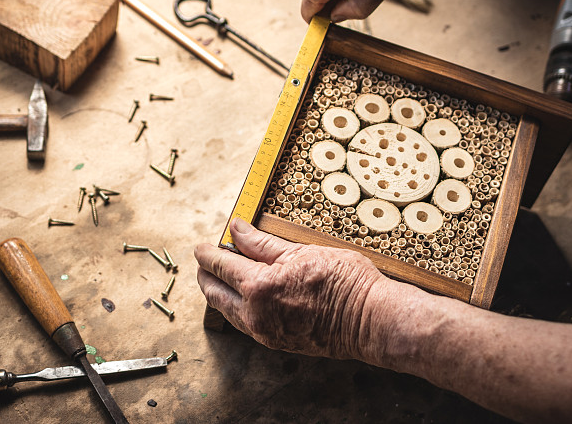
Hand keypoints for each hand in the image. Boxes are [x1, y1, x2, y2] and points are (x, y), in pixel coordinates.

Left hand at [194, 218, 384, 358]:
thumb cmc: (344, 282)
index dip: (207, 254)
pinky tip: (243, 297)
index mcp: (258, 287)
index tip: (201, 247)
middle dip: (206, 275)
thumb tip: (236, 230)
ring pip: (227, 311)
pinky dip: (236, 307)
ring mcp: (264, 332)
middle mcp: (255, 314)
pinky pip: (244, 323)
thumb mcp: (301, 252)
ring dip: (219, 292)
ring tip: (223, 276)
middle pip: (214, 293)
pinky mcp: (275, 342)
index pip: (220, 266)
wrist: (370, 320)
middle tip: (205, 260)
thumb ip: (262, 244)